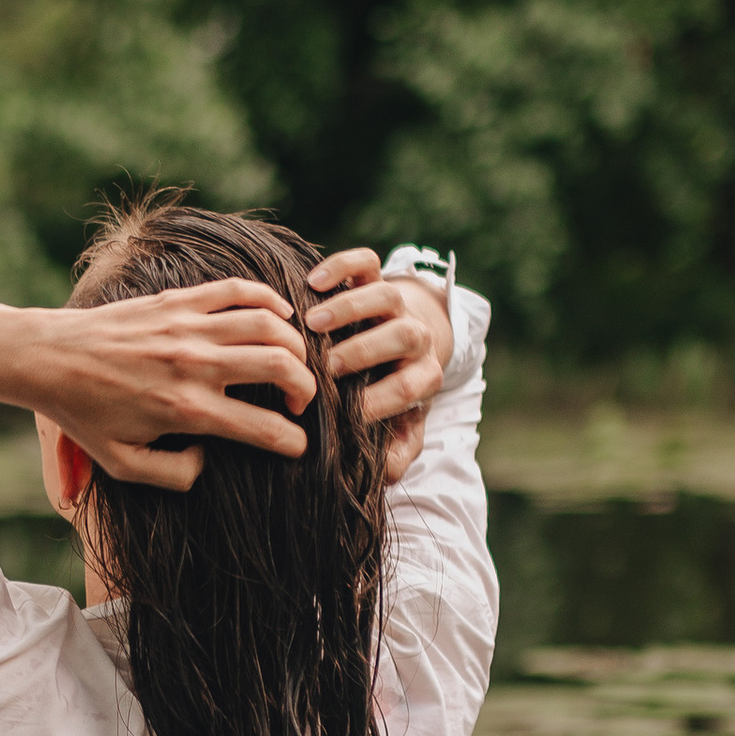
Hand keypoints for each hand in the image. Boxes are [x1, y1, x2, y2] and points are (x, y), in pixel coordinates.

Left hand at [29, 276, 318, 493]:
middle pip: (281, 367)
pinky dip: (269, 299)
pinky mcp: (178, 301)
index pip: (264, 429)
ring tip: (291, 362)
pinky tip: (279, 316)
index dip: (293, 442)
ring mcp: (187, 327)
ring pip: (268, 324)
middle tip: (298, 401)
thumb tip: (209, 461)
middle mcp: (194, 365)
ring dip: (294, 345)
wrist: (49, 358)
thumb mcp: (123, 465)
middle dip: (306, 388)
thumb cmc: (84, 416)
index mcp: (186, 411)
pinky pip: (238, 290)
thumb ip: (173, 475)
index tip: (296, 446)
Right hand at [306, 247, 450, 481]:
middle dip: (365, 351)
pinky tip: (312, 282)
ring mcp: (395, 303)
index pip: (413, 384)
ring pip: (384, 295)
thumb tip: (386, 473)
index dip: (382, 399)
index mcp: (424, 374)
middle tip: (327, 368)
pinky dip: (342, 266)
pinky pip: (366, 262)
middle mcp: (414, 335)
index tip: (348, 412)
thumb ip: (396, 448)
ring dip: (348, 308)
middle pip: (403, 335)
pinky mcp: (375, 277)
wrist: (404, 340)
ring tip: (311, 325)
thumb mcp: (399, 422)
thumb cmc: (390, 392)